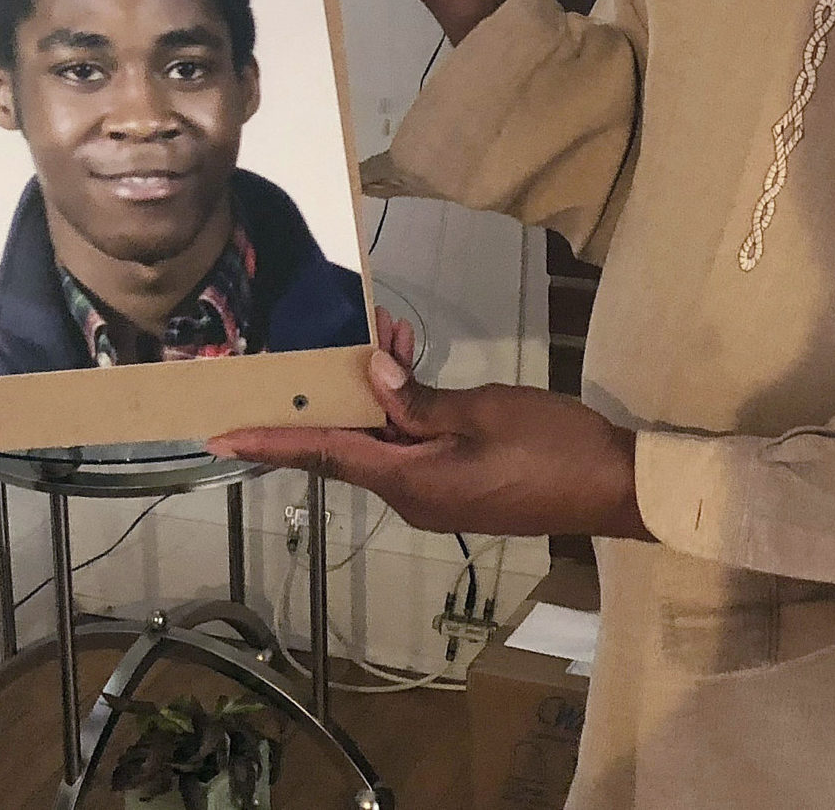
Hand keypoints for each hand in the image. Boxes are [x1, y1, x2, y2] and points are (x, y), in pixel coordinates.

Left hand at [208, 329, 652, 541]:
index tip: (221, 436)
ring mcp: (436, 496)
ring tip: (398, 340)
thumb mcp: (482, 411)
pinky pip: (411, 448)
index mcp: (410, 481)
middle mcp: (412, 496)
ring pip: (383, 442)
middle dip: (336, 395)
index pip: (324, 455)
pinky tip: (419, 371)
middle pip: (348, 447)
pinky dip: (405, 410)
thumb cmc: (551, 447)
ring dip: (379, 395)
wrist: (613, 488)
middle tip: (338, 346)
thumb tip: (370, 376)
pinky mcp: (459, 487)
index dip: (272, 442)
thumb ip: (419, 399)